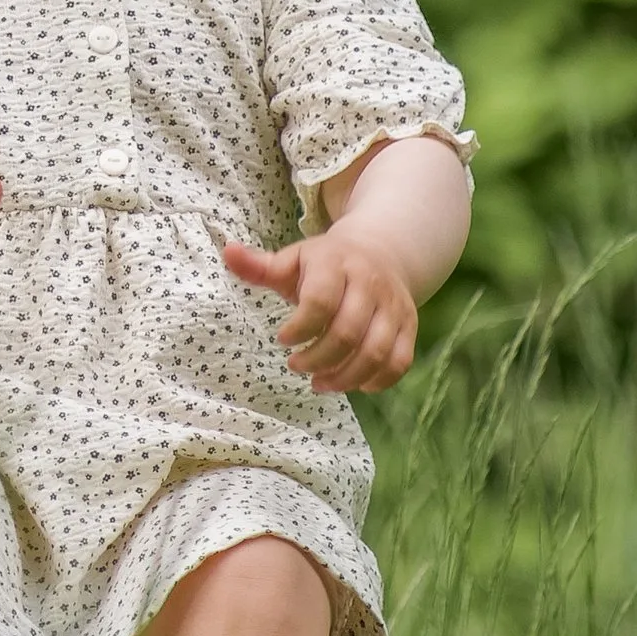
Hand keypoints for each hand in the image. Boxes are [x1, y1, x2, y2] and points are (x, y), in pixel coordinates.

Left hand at [221, 224, 419, 392]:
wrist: (379, 251)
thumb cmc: (324, 263)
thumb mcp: (292, 259)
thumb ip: (260, 265)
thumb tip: (227, 253)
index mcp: (336, 262)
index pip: (320, 301)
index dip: (300, 328)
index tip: (282, 339)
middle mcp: (369, 283)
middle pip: (347, 332)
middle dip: (318, 358)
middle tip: (296, 366)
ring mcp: (393, 306)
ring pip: (375, 352)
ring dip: (345, 377)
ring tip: (319, 383)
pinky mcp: (409, 326)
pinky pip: (399, 362)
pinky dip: (376, 381)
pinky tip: (352, 384)